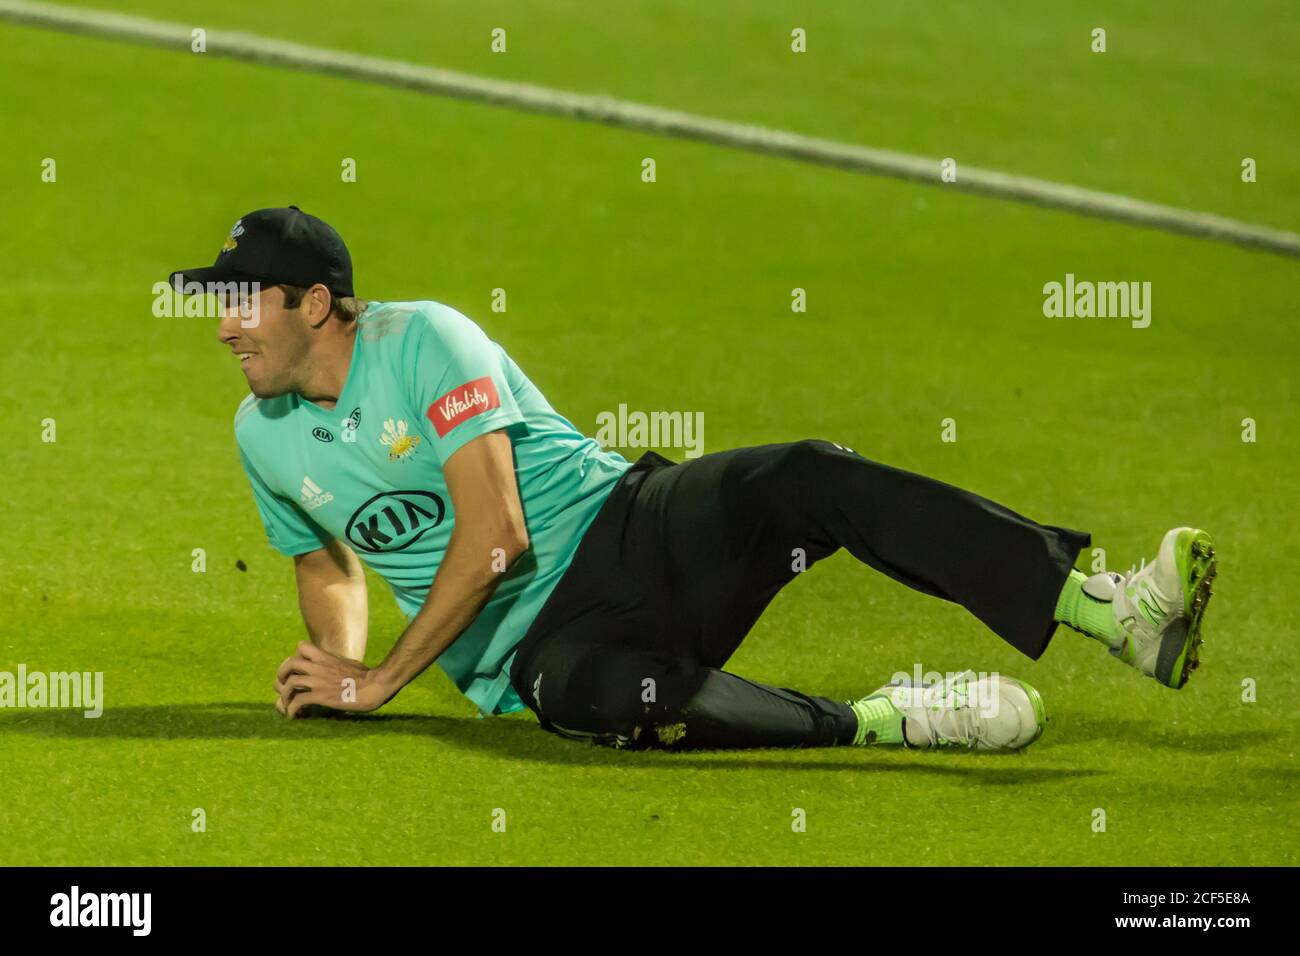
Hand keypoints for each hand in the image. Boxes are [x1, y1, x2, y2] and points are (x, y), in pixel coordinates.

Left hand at [275, 642, 395, 717]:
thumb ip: (337, 664)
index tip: (298, 668)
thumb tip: (339, 667)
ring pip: (289, 684)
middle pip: (289, 664)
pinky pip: (297, 702)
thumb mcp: (350, 664)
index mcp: (327, 657)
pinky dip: (292, 710)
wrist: (375, 686)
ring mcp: (318, 681)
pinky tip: (295, 716)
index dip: (295, 656)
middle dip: (282, 675)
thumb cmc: (368, 676)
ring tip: (287, 704)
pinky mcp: (320, 696)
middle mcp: (319, 667)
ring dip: (285, 695)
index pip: (301, 647)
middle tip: (283, 684)